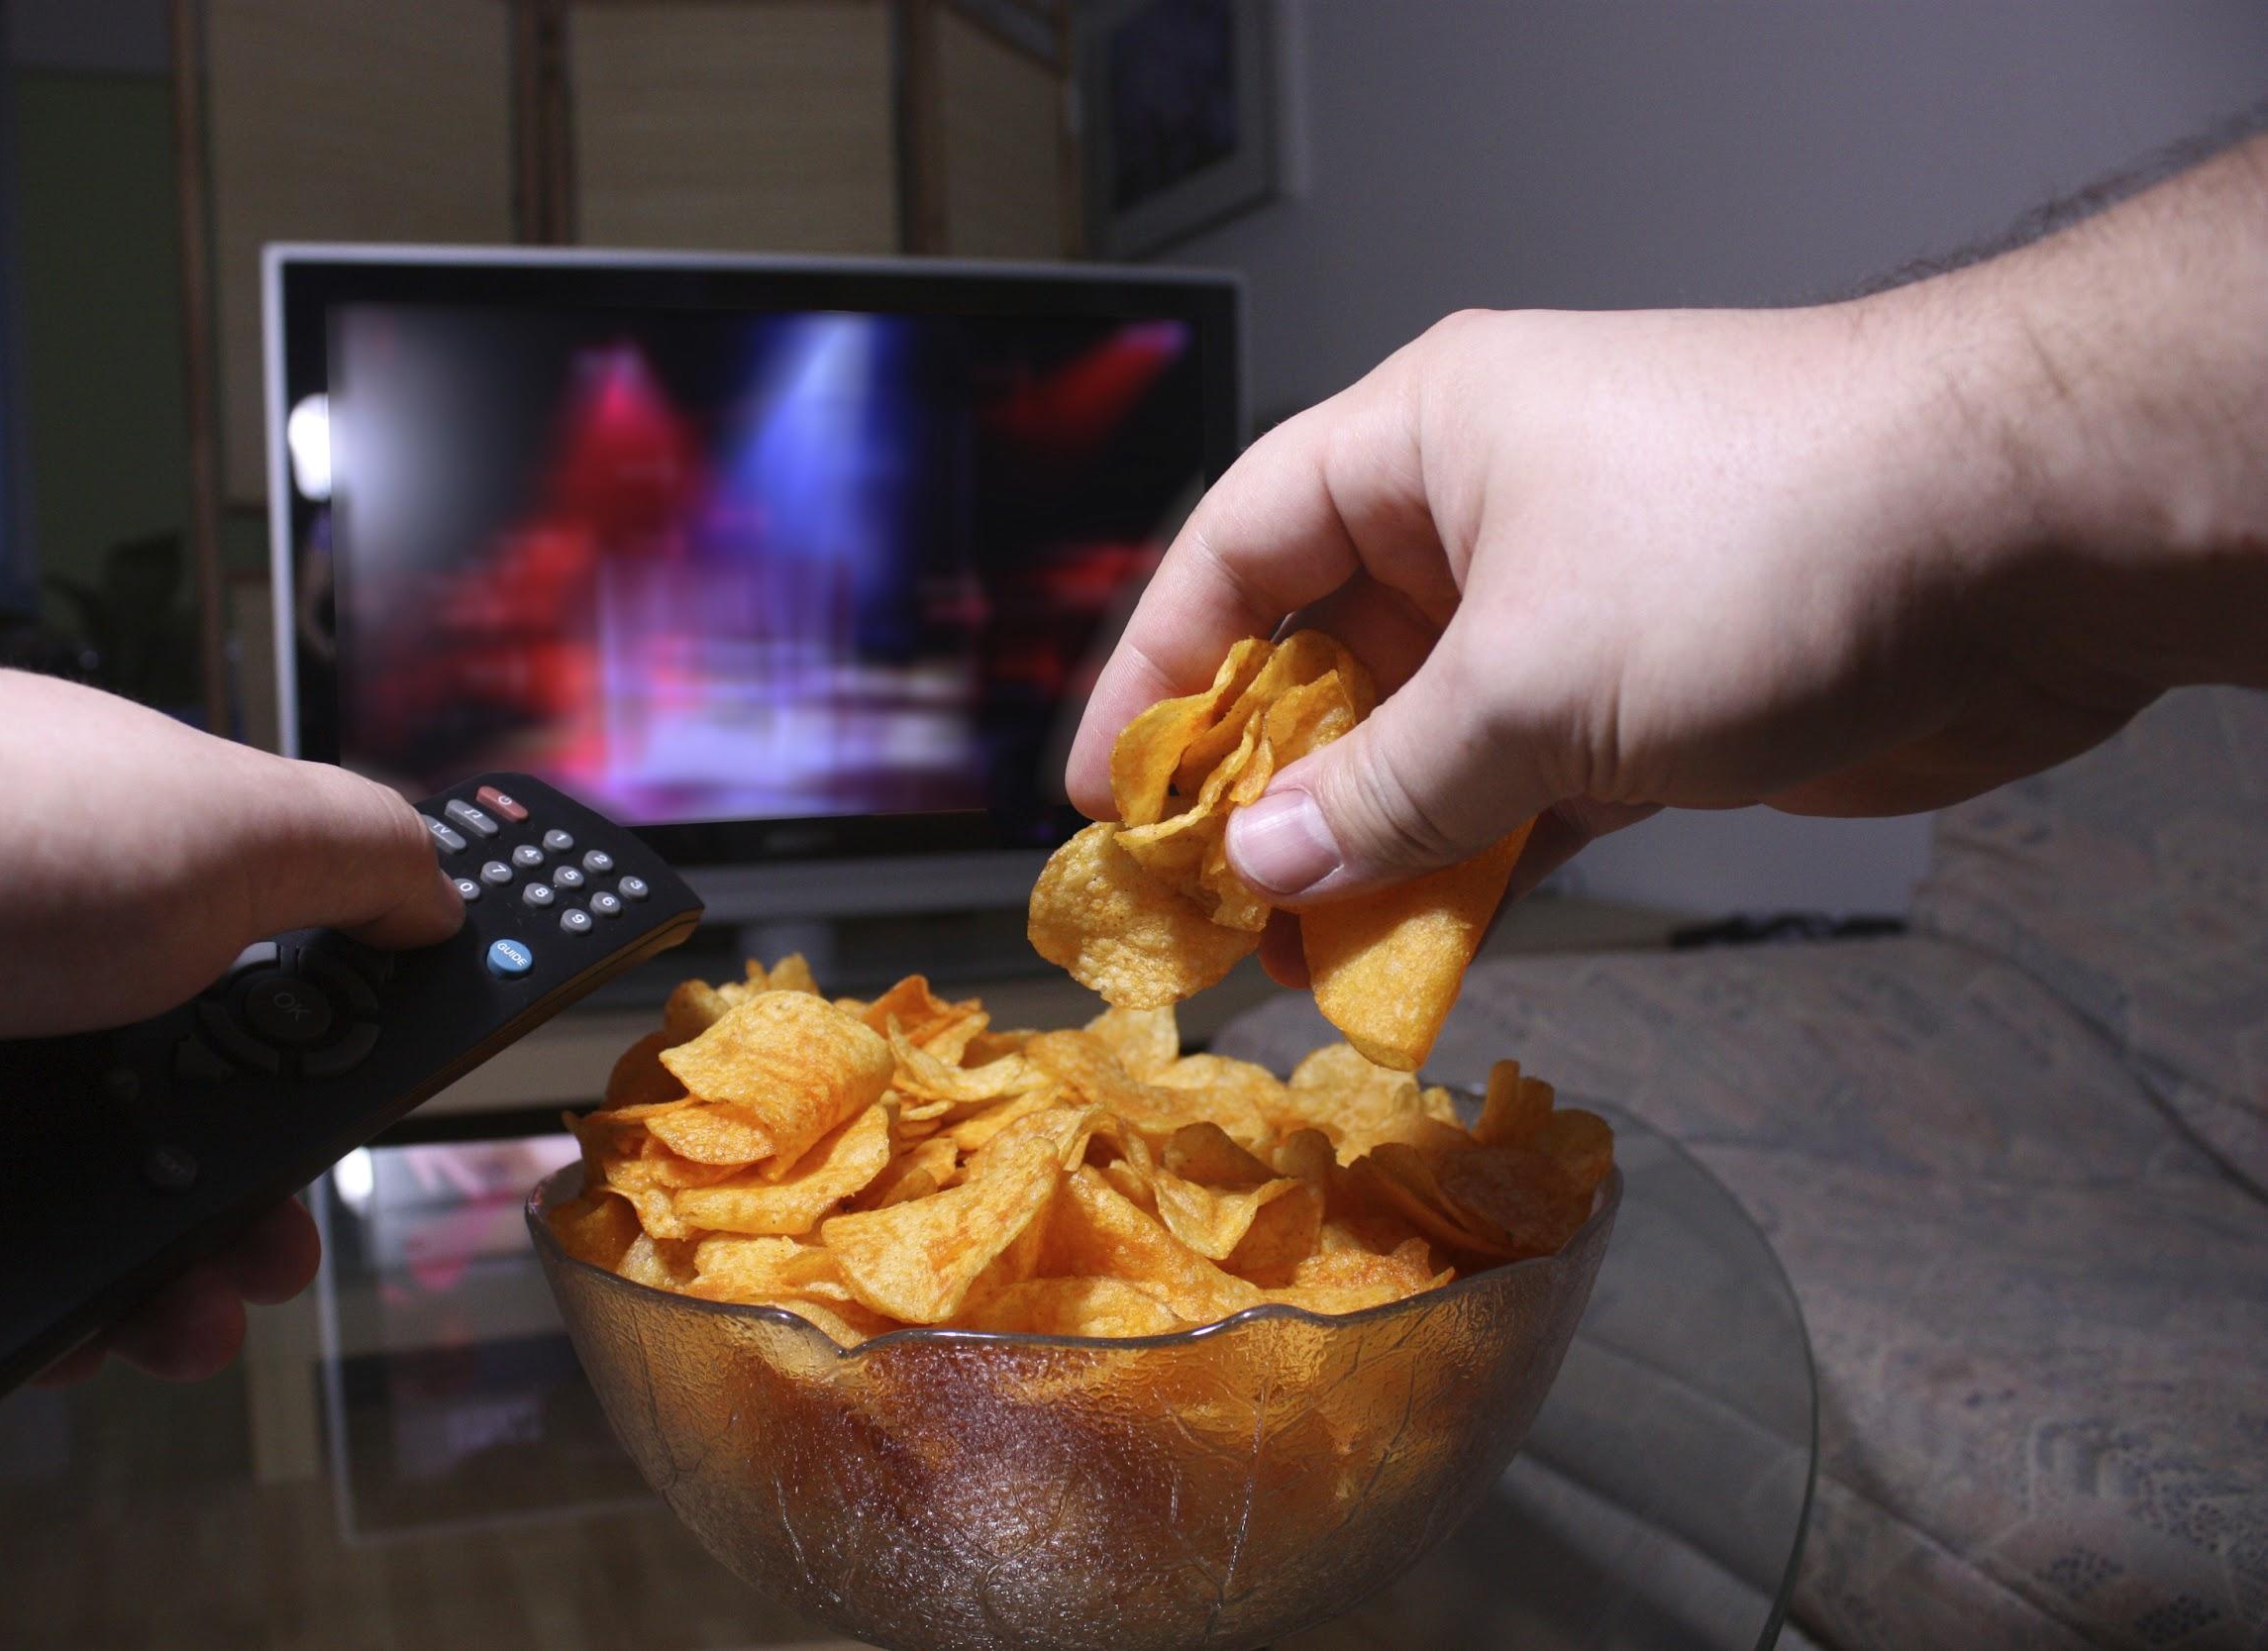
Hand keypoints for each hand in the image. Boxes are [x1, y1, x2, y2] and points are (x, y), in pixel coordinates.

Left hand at [0, 626, 465, 1379]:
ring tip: (187, 1323)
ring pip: (94, 1226)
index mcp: (157, 896)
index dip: (337, 1067)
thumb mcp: (234, 816)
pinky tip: (69, 1332)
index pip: (276, 999)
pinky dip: (39, 1318)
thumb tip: (446, 897)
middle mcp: (60, 987)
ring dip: (168, 1292)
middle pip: (195, 1134)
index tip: (371, 1122)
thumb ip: (363, 851)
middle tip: (278, 1252)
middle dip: (259, 1213)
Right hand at [1069, 135, 2267, 987]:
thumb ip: (1383, 787)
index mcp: (1425, 439)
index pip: (1236, 548)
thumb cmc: (1757, 542)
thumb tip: (1259, 863)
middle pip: (1324, 654)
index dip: (1156, 671)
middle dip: (1262, 783)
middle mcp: (1483, 512)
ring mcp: (1569, 604)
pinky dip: (1472, 859)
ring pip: (1423, 735)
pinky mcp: (1649, 693)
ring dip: (1367, 842)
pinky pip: (1518, 784)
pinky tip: (1420, 945)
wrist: (2027, 536)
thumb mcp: (1529, 680)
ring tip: (1296, 958)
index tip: (1107, 795)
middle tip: (1199, 907)